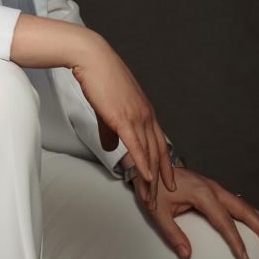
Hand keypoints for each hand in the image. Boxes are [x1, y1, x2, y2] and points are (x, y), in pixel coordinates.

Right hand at [71, 33, 176, 210]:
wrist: (92, 58)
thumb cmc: (99, 78)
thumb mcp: (107, 108)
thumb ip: (111, 130)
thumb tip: (112, 148)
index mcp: (145, 112)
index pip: (160, 144)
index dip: (164, 165)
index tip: (166, 181)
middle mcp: (146, 115)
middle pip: (158, 153)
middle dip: (159, 179)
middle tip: (159, 200)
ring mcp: (137, 117)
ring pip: (149, 154)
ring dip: (150, 179)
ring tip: (150, 198)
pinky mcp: (124, 118)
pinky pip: (137, 146)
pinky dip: (143, 164)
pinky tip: (147, 177)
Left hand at [126, 160, 258, 258]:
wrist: (148, 165)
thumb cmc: (152, 188)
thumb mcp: (157, 212)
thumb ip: (172, 234)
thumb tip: (187, 255)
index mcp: (202, 194)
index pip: (224, 222)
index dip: (236, 241)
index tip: (246, 258)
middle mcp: (213, 188)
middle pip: (244, 210)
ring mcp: (215, 187)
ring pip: (244, 204)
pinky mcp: (213, 188)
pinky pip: (237, 201)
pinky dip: (251, 212)